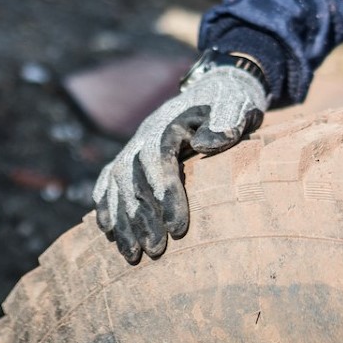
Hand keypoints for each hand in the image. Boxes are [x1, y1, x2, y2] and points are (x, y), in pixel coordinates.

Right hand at [92, 66, 267, 263]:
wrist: (214, 88)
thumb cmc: (229, 102)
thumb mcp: (236, 104)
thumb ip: (226, 120)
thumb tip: (206, 144)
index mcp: (168, 122)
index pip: (158, 158)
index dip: (165, 194)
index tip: (178, 228)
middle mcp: (143, 134)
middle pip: (132, 177)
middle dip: (141, 216)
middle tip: (157, 249)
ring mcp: (134, 145)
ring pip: (117, 184)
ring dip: (123, 221)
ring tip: (133, 255)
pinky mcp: (130, 156)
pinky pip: (108, 181)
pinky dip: (106, 206)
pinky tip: (108, 232)